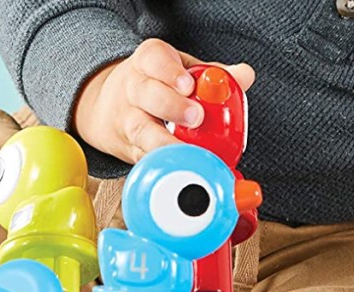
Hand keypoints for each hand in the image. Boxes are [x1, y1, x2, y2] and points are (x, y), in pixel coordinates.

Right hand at [73, 38, 254, 164]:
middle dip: (172, 106)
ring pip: (141, 130)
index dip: (170, 72)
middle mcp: (133, 89)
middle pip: (147, 94)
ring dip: (165, 142)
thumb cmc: (156, 85)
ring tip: (189, 150)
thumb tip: (244, 75)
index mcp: (147, 62)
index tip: (188, 85)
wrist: (108, 107)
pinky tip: (180, 169)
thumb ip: (214, 74)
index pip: (154, 59)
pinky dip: (162, 165)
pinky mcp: (128, 149)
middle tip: (196, 117)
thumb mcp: (181, 70)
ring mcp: (127, 121)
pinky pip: (143, 158)